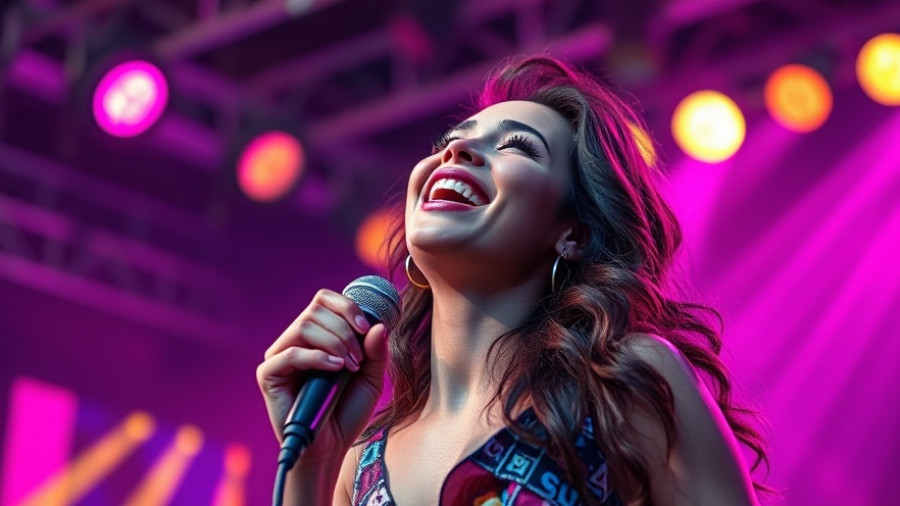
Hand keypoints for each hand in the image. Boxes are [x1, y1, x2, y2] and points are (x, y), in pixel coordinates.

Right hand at [256, 289, 388, 467]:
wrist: (330, 448)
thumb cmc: (347, 412)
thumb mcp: (371, 378)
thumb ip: (376, 352)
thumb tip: (378, 325)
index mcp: (315, 335)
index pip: (324, 300)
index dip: (346, 306)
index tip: (365, 327)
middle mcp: (294, 341)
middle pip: (316, 310)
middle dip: (344, 330)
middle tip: (358, 359)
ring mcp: (279, 357)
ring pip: (304, 326)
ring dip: (334, 342)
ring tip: (348, 366)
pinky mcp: (269, 375)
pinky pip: (290, 353)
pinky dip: (317, 357)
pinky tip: (334, 369)